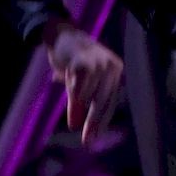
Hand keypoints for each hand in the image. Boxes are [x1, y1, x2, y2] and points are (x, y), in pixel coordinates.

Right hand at [44, 21, 123, 144]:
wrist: (59, 33)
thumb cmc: (72, 60)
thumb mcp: (78, 84)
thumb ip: (79, 103)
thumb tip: (74, 126)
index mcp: (116, 73)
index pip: (110, 104)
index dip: (101, 122)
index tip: (94, 139)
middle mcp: (112, 68)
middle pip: (102, 104)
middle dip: (92, 123)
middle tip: (86, 142)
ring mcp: (100, 64)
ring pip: (86, 97)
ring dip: (75, 99)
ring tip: (67, 82)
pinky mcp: (85, 63)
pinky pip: (77, 88)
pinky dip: (71, 90)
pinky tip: (65, 77)